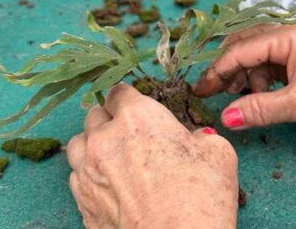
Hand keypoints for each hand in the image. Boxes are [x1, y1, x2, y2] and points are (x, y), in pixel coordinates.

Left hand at [67, 84, 238, 228]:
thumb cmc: (202, 197)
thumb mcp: (219, 154)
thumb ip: (202, 137)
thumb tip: (194, 139)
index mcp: (138, 117)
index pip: (120, 92)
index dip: (130, 98)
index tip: (138, 107)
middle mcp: (105, 138)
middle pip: (94, 115)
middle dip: (110, 119)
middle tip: (130, 133)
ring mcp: (88, 171)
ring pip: (78, 144)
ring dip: (93, 143)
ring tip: (112, 155)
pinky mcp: (82, 202)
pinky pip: (76, 176)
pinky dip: (88, 173)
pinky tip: (108, 183)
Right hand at [194, 20, 295, 133]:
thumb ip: (260, 108)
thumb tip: (226, 118)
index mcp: (290, 36)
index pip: (241, 49)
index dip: (217, 71)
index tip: (199, 91)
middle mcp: (291, 35)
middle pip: (245, 47)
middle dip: (228, 71)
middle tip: (214, 95)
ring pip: (257, 58)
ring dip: (245, 78)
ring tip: (244, 101)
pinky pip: (271, 67)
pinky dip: (260, 82)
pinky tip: (261, 98)